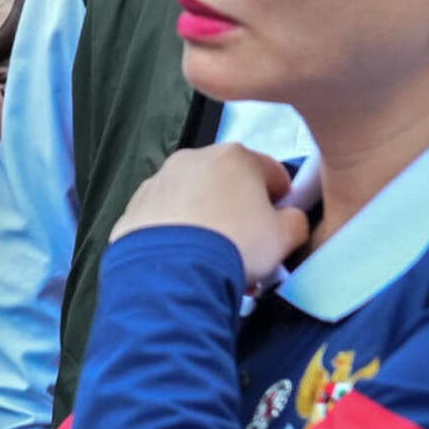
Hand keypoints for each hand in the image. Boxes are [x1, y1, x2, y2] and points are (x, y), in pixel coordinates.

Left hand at [113, 140, 310, 284]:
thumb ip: (295, 220)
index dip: (281, 201)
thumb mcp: (286, 236)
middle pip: (229, 185)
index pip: (272, 173)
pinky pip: (165, 219)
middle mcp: (192, 159)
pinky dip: (176, 234)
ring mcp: (158, 182)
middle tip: (245, 250)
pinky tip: (183, 260)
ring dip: (208, 224)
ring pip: (194, 201)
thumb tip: (287, 218)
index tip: (278, 226)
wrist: (171, 272)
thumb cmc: (237, 245)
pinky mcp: (133, 208)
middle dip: (240, 215)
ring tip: (213, 261)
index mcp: (235, 156)